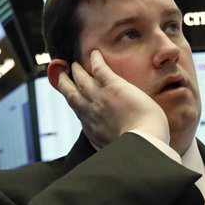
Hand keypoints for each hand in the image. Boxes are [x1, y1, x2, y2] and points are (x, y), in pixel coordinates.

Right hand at [52, 50, 167, 146]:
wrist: (143, 143)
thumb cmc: (136, 150)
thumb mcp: (116, 151)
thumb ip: (111, 145)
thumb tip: (114, 148)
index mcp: (92, 130)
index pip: (79, 113)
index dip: (74, 103)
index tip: (71, 98)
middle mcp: (90, 113)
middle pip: (71, 95)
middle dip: (64, 84)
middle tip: (60, 75)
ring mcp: (100, 99)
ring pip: (82, 81)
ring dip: (77, 71)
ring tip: (74, 64)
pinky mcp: (113, 87)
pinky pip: (99, 70)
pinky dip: (95, 61)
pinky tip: (95, 54)